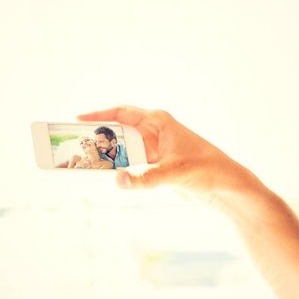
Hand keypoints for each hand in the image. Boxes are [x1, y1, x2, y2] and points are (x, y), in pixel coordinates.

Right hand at [78, 105, 263, 205]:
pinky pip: (130, 162)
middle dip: (96, 136)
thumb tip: (118, 181)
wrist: (226, 186)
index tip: (76, 120)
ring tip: (81, 159)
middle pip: (118, 130)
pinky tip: (103, 174)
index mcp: (158, 122)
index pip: (122, 112)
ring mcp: (154, 148)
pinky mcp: (156, 165)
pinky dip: (116, 166)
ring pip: (122, 148)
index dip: (98, 115)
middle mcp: (154, 132)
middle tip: (71, 143)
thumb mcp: (174, 173)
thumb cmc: (207, 170)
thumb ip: (145, 179)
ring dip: (105, 153)